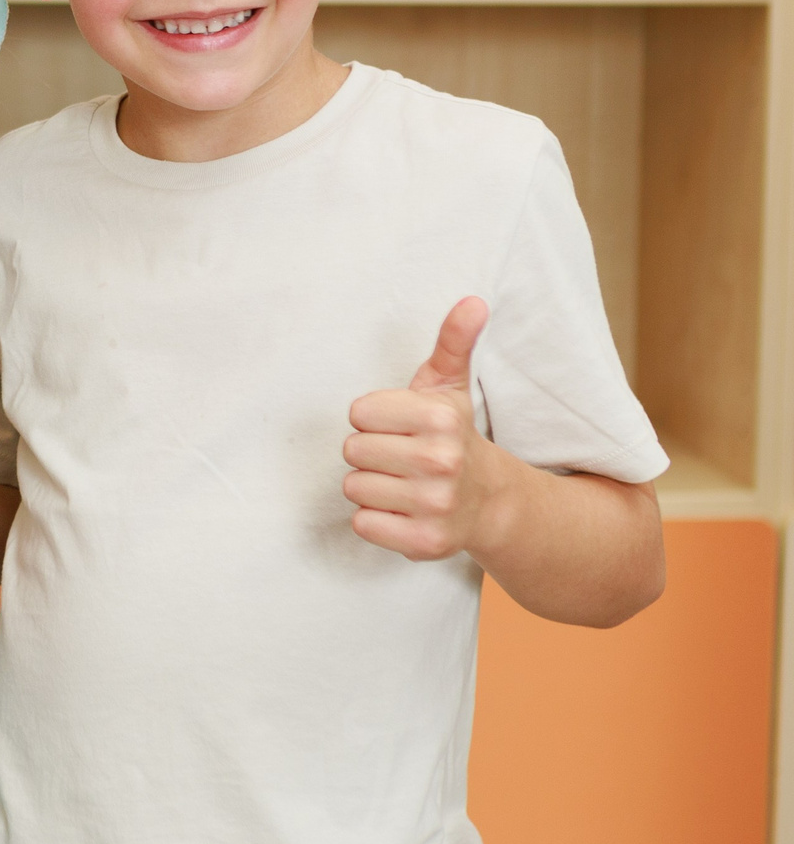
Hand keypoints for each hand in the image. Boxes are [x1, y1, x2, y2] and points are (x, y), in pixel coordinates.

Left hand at [344, 297, 508, 561]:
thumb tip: (472, 301)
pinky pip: (363, 524)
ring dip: (372, 486)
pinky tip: (404, 511)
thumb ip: (453, 342)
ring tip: (405, 483)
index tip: (402, 427)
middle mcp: (441, 462)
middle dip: (370, 452)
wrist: (491, 503)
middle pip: (351, 451)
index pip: (357, 413)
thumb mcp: (449, 387)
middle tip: (403, 457)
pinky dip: (377, 520)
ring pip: (353, 487)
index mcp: (440, 419)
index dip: (374, 420)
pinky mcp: (424, 542)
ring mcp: (435, 505)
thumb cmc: (453, 436)